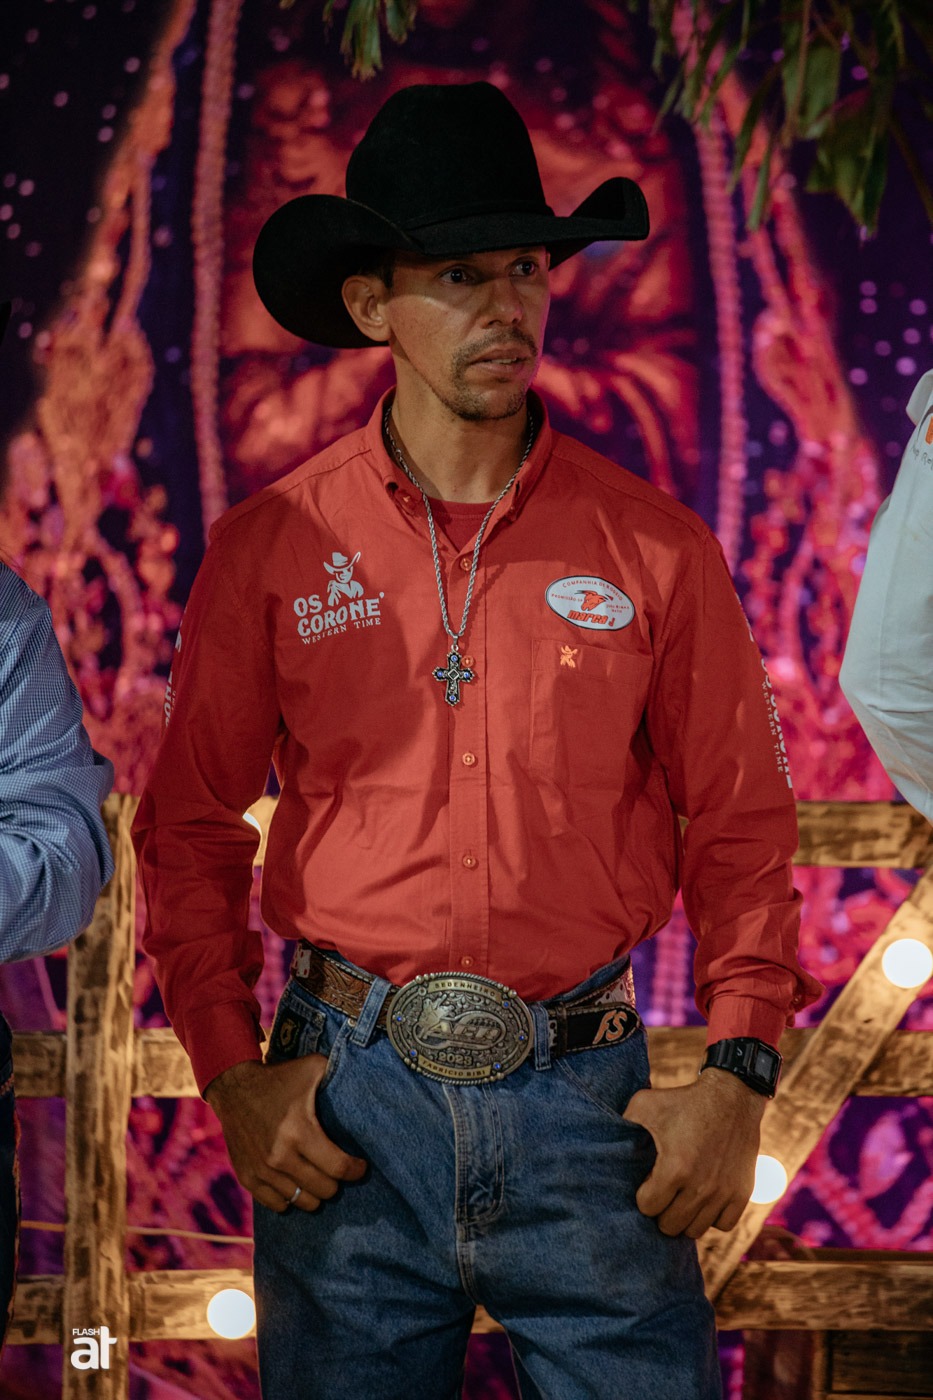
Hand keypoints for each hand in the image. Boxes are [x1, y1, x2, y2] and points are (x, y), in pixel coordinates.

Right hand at [205, 1056, 366, 1212]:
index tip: (360, 1167)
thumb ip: (338, 1072)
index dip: (355, 1171)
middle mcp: (279, 1156)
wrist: (233, 1088)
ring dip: (315, 1193)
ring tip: (319, 1178)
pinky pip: (277, 1205)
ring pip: (302, 1201)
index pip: (338, 1168)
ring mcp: (262, 1170)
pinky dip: (290, 1199)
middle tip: (336, 1169)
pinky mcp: (247, 1177)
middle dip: (336, 1182)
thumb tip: (366, 1081)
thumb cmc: (279, 1078)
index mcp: (299, 1131)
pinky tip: (296, 1184)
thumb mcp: (311, 1068)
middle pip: (323, 1190)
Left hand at [622, 1068, 765, 1238]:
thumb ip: (623, 1125)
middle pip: (670, 1226)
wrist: (731, 1097)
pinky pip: (723, 1225)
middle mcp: (700, 1187)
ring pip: (696, 1230)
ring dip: (685, 1217)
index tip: (647, 1183)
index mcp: (674, 1168)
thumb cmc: (684, 1100)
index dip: (643, 1196)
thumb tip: (604, 1143)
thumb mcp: (645, 1103)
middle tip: (662, 1194)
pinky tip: (704, 1199)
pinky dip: (712, 1217)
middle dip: (661, 1212)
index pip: (648, 1208)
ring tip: (681, 1197)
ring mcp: (723, 1193)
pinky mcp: (742, 1193)